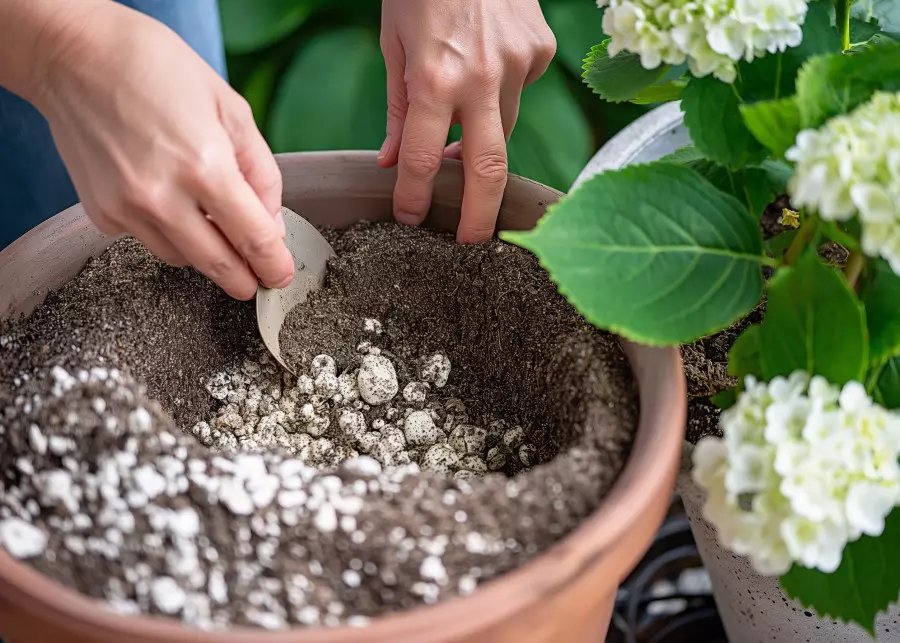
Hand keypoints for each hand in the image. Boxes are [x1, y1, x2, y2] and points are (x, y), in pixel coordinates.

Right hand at [33, 1, 291, 299]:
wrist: (73, 54)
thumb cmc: (155, 67)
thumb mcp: (230, 107)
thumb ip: (260, 172)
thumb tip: (272, 224)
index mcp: (205, 167)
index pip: (253, 238)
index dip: (273, 265)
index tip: (281, 276)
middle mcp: (163, 197)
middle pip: (218, 264)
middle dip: (244, 279)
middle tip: (257, 281)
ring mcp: (127, 209)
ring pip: (182, 258)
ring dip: (204, 253)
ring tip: (212, 226)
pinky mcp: (101, 213)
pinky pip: (147, 240)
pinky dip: (166, 231)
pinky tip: (166, 198)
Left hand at [378, 0, 555, 242]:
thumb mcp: (393, 43)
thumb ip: (398, 108)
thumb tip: (394, 160)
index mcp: (434, 78)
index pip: (422, 160)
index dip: (415, 197)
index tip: (411, 219)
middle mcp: (481, 78)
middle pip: (487, 170)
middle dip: (479, 215)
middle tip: (472, 244)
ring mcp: (519, 64)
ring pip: (504, 127)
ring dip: (482, 137)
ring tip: (460, 121)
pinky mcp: (542, 51)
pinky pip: (521, 90)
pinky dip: (501, 91)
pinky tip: (486, 62)